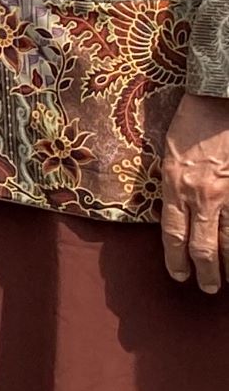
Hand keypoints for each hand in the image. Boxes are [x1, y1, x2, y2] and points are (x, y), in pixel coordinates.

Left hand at [161, 91, 228, 293]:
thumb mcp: (168, 156)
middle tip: (207, 288)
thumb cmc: (188, 125)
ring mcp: (227, 195)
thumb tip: (175, 212)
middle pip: (202, 245)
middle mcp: (201, 195)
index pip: (173, 233)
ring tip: (226, 280)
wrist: (217, 103)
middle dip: (205, 271)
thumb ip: (172, 186)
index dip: (175, 258)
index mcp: (175, 185)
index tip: (178, 274)